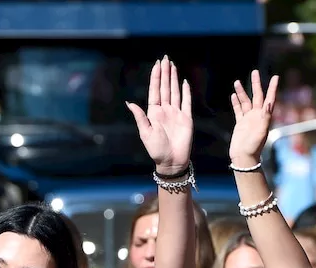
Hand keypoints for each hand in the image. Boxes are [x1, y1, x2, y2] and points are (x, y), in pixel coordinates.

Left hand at [125, 57, 192, 174]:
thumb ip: (139, 116)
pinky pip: (187, 102)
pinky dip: (186, 92)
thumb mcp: (145, 132)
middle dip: (165, 73)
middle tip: (165, 58)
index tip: (157, 64)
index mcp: (154, 112)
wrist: (171, 161)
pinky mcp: (186, 118)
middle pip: (165, 87)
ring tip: (173, 65)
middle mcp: (165, 110)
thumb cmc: (156, 149)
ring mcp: (176, 113)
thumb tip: (129, 102)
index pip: (155, 90)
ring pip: (175, 91)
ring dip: (174, 78)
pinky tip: (184, 82)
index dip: (156, 77)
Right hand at [229, 70, 278, 166]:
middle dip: (256, 84)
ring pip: (245, 101)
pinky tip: (233, 95)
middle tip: (255, 72)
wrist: (243, 157)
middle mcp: (257, 115)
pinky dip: (236, 102)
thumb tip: (268, 104)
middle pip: (257, 96)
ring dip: (242, 92)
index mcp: (264, 116)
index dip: (272, 88)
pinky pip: (238, 110)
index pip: (269, 98)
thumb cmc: (254, 147)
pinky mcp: (240, 123)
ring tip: (237, 81)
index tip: (275, 76)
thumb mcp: (262, 132)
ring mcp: (248, 119)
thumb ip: (265, 117)